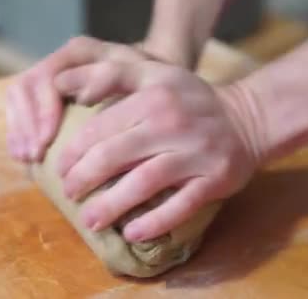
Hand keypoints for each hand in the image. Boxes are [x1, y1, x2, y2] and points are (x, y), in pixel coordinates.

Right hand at [5, 37, 166, 161]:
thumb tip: (83, 98)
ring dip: (19, 130)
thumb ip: (115, 82)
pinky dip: (19, 133)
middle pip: (26, 86)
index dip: (44, 110)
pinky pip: (21, 110)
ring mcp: (51, 75)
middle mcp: (62, 60)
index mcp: (82, 52)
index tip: (47, 140)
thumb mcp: (145, 82)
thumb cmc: (154, 85)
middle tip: (34, 155)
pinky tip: (26, 158)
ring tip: (27, 159)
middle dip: (27, 124)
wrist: (159, 83)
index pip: (49, 77)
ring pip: (18, 97)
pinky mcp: (45, 94)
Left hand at [54, 56, 262, 241]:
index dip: (74, 150)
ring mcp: (196, 152)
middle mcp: (173, 121)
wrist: (246, 118)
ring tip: (90, 220)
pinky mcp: (215, 179)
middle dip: (84, 179)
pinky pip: (181, 205)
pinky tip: (132, 232)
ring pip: (144, 182)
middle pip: (116, 154)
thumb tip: (60, 82)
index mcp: (154, 94)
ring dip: (111, 205)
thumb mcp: (154, 74)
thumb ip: (110, 74)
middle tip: (70, 194)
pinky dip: (155, 221)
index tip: (60, 168)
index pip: (101, 125)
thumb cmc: (189, 100)